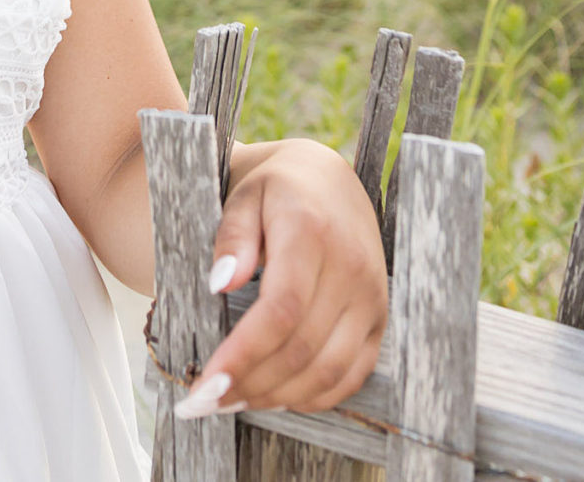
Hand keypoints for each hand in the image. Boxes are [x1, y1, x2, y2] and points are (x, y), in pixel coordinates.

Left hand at [175, 139, 387, 419]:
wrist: (329, 181)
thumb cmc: (276, 191)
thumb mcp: (243, 197)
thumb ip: (231, 237)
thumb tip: (221, 282)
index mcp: (312, 232)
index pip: (280, 311)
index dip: (242, 356)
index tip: (204, 385)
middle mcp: (351, 268)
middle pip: (302, 348)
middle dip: (250, 385)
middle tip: (204, 402)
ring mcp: (371, 296)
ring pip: (329, 370)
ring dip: (278, 397)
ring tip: (233, 402)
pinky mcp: (379, 318)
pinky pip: (353, 374)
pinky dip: (314, 397)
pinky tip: (274, 397)